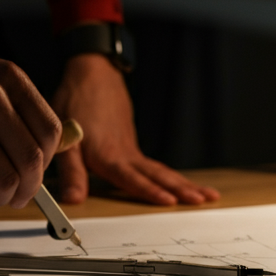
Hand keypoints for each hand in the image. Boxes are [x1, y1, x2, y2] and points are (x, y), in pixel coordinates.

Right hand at [0, 17, 60, 207]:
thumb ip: (15, 110)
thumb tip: (50, 153)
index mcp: (9, 77)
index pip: (50, 131)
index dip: (49, 160)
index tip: (37, 171)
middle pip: (33, 159)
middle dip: (31, 187)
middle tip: (20, 195)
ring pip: (8, 178)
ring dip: (5, 198)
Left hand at [51, 53, 219, 205]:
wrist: (92, 74)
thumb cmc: (76, 103)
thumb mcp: (67, 140)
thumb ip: (71, 172)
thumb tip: (72, 200)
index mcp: (109, 156)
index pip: (133, 177)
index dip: (150, 191)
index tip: (170, 201)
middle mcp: (126, 154)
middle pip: (159, 175)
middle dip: (183, 189)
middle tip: (206, 199)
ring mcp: (131, 149)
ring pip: (162, 170)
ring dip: (185, 183)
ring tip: (208, 195)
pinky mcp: (132, 144)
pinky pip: (155, 165)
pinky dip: (171, 176)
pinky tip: (181, 184)